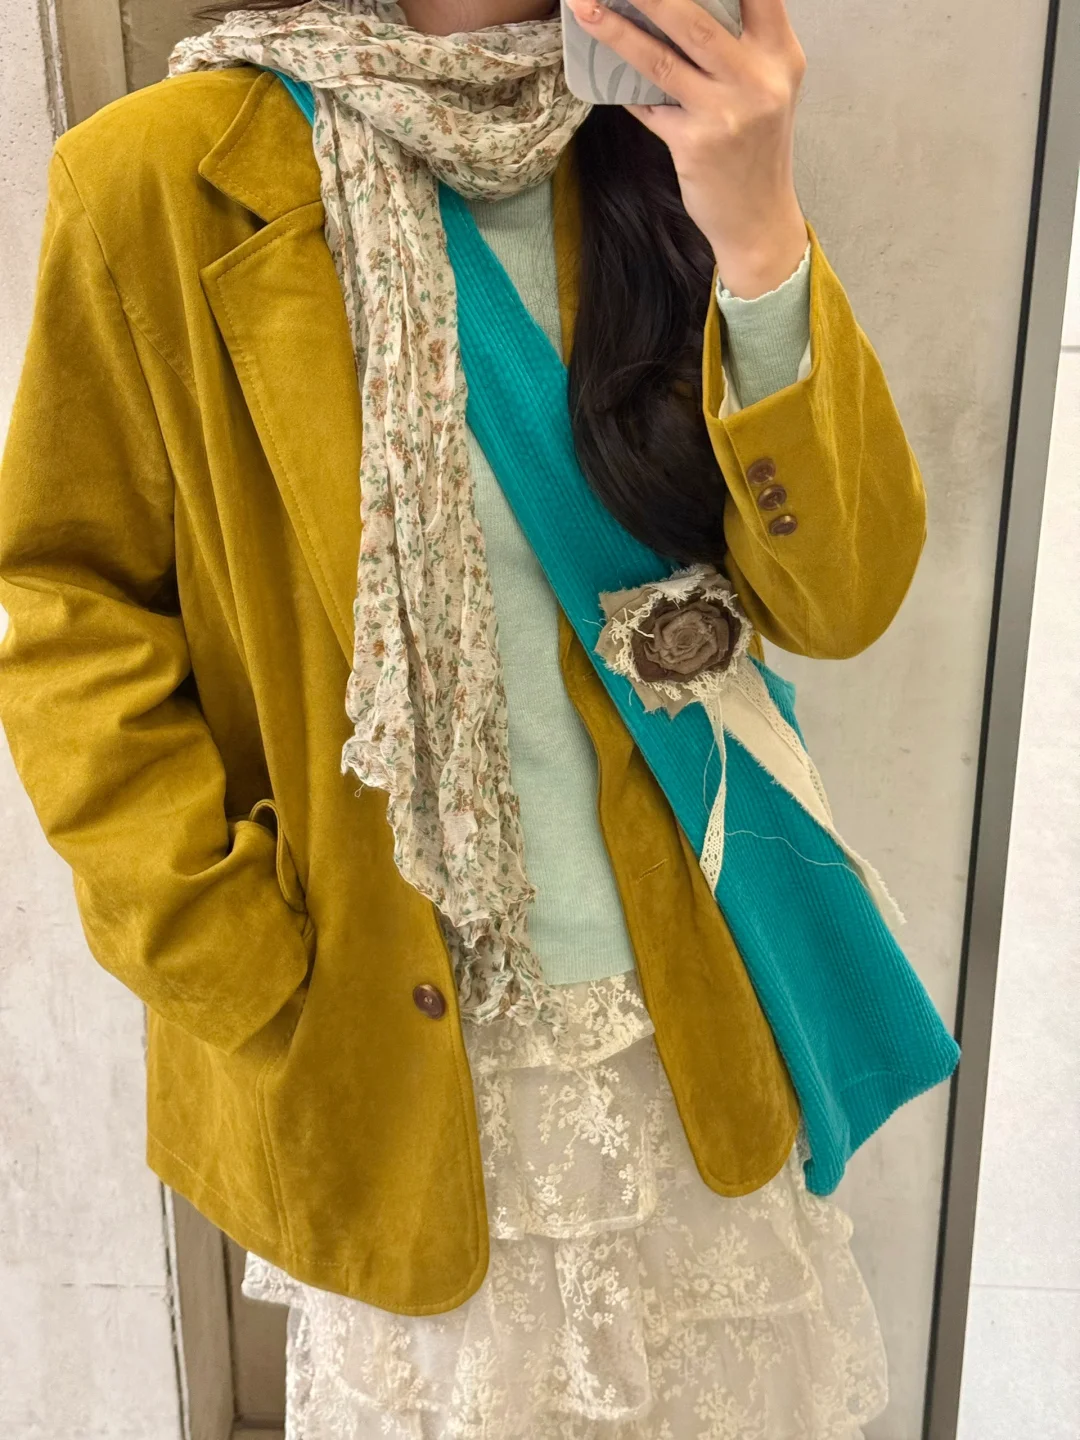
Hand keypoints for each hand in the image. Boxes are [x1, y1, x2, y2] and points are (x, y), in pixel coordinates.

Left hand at [565, 0, 808, 297]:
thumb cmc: (756, 149)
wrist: (759, 220)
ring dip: (616, 30)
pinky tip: (601, 71)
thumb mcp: (766, 88)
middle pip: (694, 17)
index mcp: (781, 54)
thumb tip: (675, 11)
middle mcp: (758, 78)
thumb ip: (738, 47)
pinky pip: (648, 106)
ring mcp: (726, 113)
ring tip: (586, 7)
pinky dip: (623, 88)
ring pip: (660, 58)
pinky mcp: (695, 144)